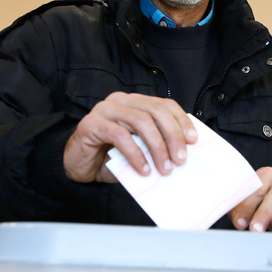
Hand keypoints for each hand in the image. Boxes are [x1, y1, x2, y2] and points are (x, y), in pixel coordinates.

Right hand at [63, 92, 197, 182]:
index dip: (181, 121)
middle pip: (155, 111)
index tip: (193, 140)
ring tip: (164, 168)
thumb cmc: (111, 157)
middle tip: (181, 159)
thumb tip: (184, 155)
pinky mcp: (91, 124)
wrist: (79, 166)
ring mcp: (105, 110)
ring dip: (157, 147)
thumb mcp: (140, 149)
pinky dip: (135, 154)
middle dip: (172, 135)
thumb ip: (156, 145)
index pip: (165, 105)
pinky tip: (143, 170)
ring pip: (140, 121)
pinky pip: (120, 136)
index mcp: (135, 102)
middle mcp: (121, 101)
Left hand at [230, 167, 271, 233]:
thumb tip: (238, 221)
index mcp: (267, 176)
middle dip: (264, 213)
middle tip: (255, 228)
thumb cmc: (254, 205)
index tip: (239, 222)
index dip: (247, 206)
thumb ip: (238, 210)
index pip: (257, 189)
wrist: (270, 210)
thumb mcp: (242, 204)